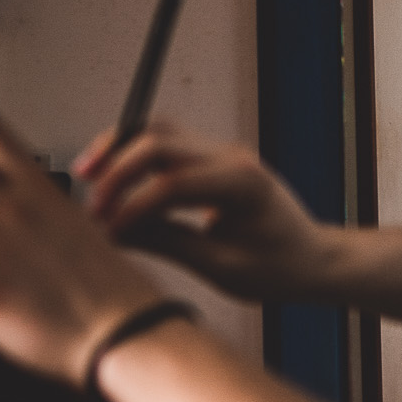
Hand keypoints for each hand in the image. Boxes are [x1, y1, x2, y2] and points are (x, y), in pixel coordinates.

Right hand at [75, 121, 337, 301]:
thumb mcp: (221, 266)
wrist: (312, 259)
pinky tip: (113, 180)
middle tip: (91, 205)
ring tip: (88, 177)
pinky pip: (166, 146)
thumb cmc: (279, 267)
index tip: (108, 230)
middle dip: (117, 169)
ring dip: (121, 152)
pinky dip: (135, 158)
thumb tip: (114, 231)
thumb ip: (166, 243)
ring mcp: (223, 154)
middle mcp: (233, 158)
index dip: (132, 205)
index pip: (172, 183)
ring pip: (159, 133)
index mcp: (243, 184)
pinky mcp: (212, 160)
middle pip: (159, 141)